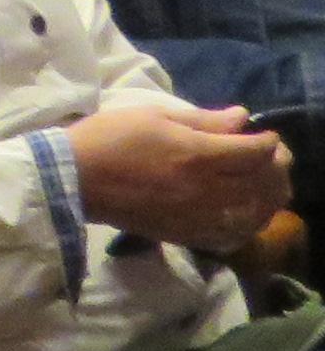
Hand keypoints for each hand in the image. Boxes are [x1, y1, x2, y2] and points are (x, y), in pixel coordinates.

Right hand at [71, 95, 292, 249]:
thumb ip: (203, 119)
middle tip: (270, 157)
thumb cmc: (111, 138)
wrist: (75, 179)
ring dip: (268, 196)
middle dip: (275, 167)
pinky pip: (235, 235)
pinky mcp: (190, 234)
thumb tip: (241, 118)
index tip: (263, 133)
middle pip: (265, 183)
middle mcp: (208, 189)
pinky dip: (249, 222)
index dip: (268, 141)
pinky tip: (246, 212)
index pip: (257, 151)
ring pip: (256, 212)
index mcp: (199, 155)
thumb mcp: (154, 115)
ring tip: (263, 183)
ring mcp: (201, 216)